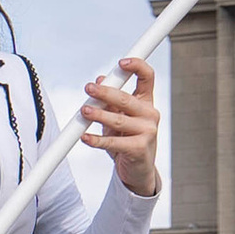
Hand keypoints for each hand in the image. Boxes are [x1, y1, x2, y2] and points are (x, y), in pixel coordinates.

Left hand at [79, 53, 161, 198]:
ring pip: (118, 120)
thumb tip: (100, 79)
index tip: (121, 62)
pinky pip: (113, 142)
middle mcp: (150, 114)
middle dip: (105, 92)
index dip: (137, 66)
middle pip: (126, 98)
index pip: (147, 77)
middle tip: (89, 88)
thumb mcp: (118, 117)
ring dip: (98, 114)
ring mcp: (147, 132)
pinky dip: (97, 140)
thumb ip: (110, 100)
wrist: (138, 171)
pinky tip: (85, 137)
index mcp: (146, 103)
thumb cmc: (127, 140)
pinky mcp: (139, 149)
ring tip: (83, 111)